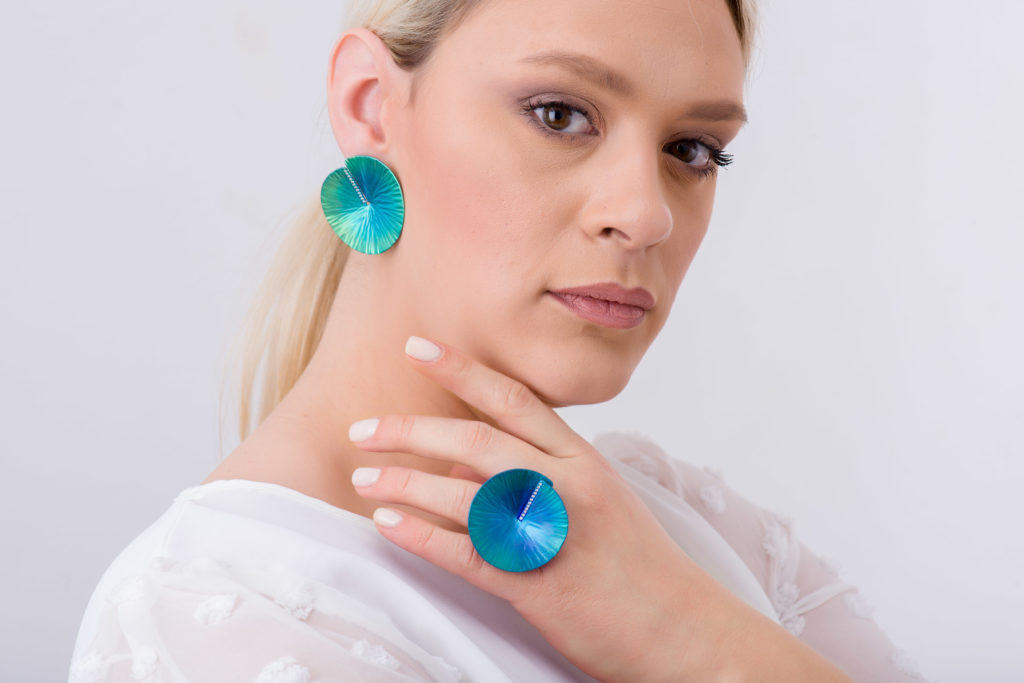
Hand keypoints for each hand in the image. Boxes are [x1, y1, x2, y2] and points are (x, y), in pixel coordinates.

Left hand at [347, 335, 732, 680]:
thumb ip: (535, 474)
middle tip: (363, 428)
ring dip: (404, 482)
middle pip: (477, 441)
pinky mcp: (539, 585)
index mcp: (584, 460)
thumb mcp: (595, 502)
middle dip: (412, 430)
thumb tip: (462, 465)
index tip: (417, 347)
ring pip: (465, 494)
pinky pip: (468, 554)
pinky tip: (387, 525)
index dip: (462, 369)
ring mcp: (555, 533)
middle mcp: (568, 487)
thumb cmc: (636, 565)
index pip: (515, 400)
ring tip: (362, 478)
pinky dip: (421, 536)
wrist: (683, 629)